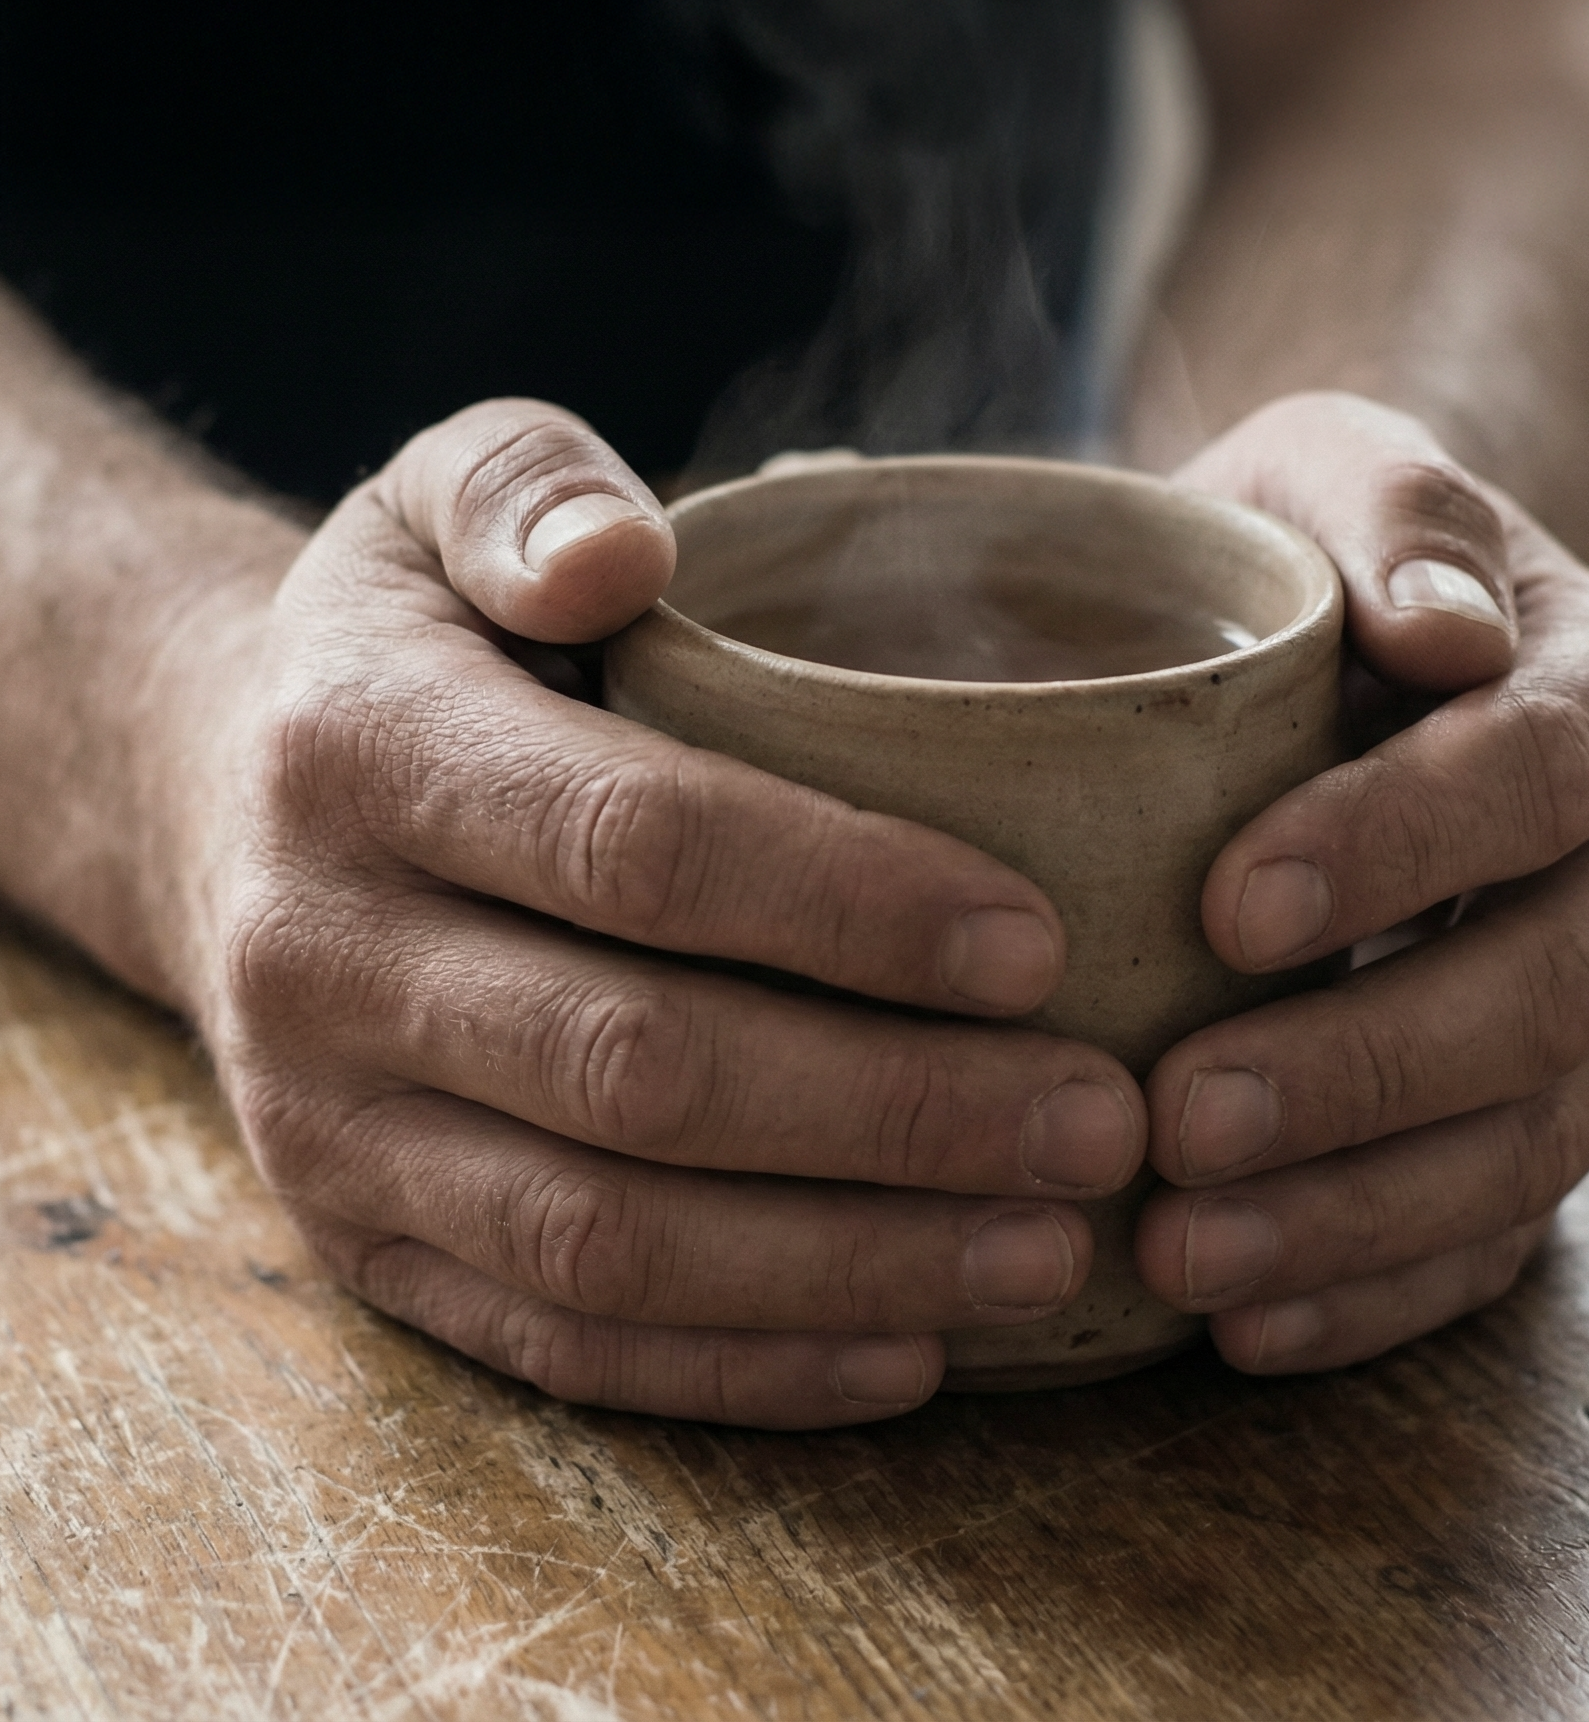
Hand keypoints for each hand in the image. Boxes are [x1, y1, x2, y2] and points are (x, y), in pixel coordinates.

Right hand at [180, 400, 1144, 1427]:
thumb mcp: (439, 500)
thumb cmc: (414, 645)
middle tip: (1098, 1122)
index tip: (1040, 943)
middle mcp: (319, 953)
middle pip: (637, 1069)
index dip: (847, 901)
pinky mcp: (361, 1244)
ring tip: (1047, 1250)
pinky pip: (556, 1343)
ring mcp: (326, 1125)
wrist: (229, 804)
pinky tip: (908, 1350)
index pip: (632, 841)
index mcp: (357, 749)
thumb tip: (622, 549)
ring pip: (606, 1242)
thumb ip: (527, 484)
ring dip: (846, 1263)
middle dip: (893, 1112)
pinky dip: (742, 1366)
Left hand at [1134, 393, 1588, 1370]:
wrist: (1359, 651)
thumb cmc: (1319, 556)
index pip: (1536, 774)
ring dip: (1356, 1214)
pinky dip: (1375, 1286)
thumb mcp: (1330, 469)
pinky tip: (1243, 1323)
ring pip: (1527, 1143)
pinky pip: (1493, 1230)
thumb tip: (1444, 620)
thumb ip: (1389, 504)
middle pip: (1549, 992)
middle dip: (1367, 1068)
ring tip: (1183, 1252)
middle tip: (1181, 1120)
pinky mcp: (1541, 1113)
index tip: (1228, 905)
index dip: (1398, 847)